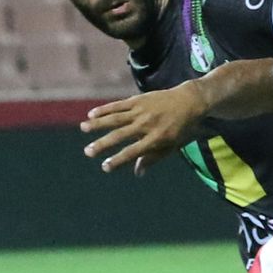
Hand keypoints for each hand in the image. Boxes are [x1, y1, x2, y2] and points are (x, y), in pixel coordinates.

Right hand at [82, 83, 206, 174]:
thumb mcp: (171, 146)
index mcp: (155, 138)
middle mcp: (146, 124)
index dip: (118, 160)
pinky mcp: (138, 100)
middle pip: (120, 135)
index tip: (105, 167)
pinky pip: (118, 105)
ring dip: (98, 124)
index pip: (133, 152)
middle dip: (102, 144)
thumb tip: (137, 173)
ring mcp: (141, 111)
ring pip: (115, 118)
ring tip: (83, 128)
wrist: (189, 101)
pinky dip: (104, 109)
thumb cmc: (180, 128)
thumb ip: (153, 158)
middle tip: (88, 152)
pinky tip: (91, 114)